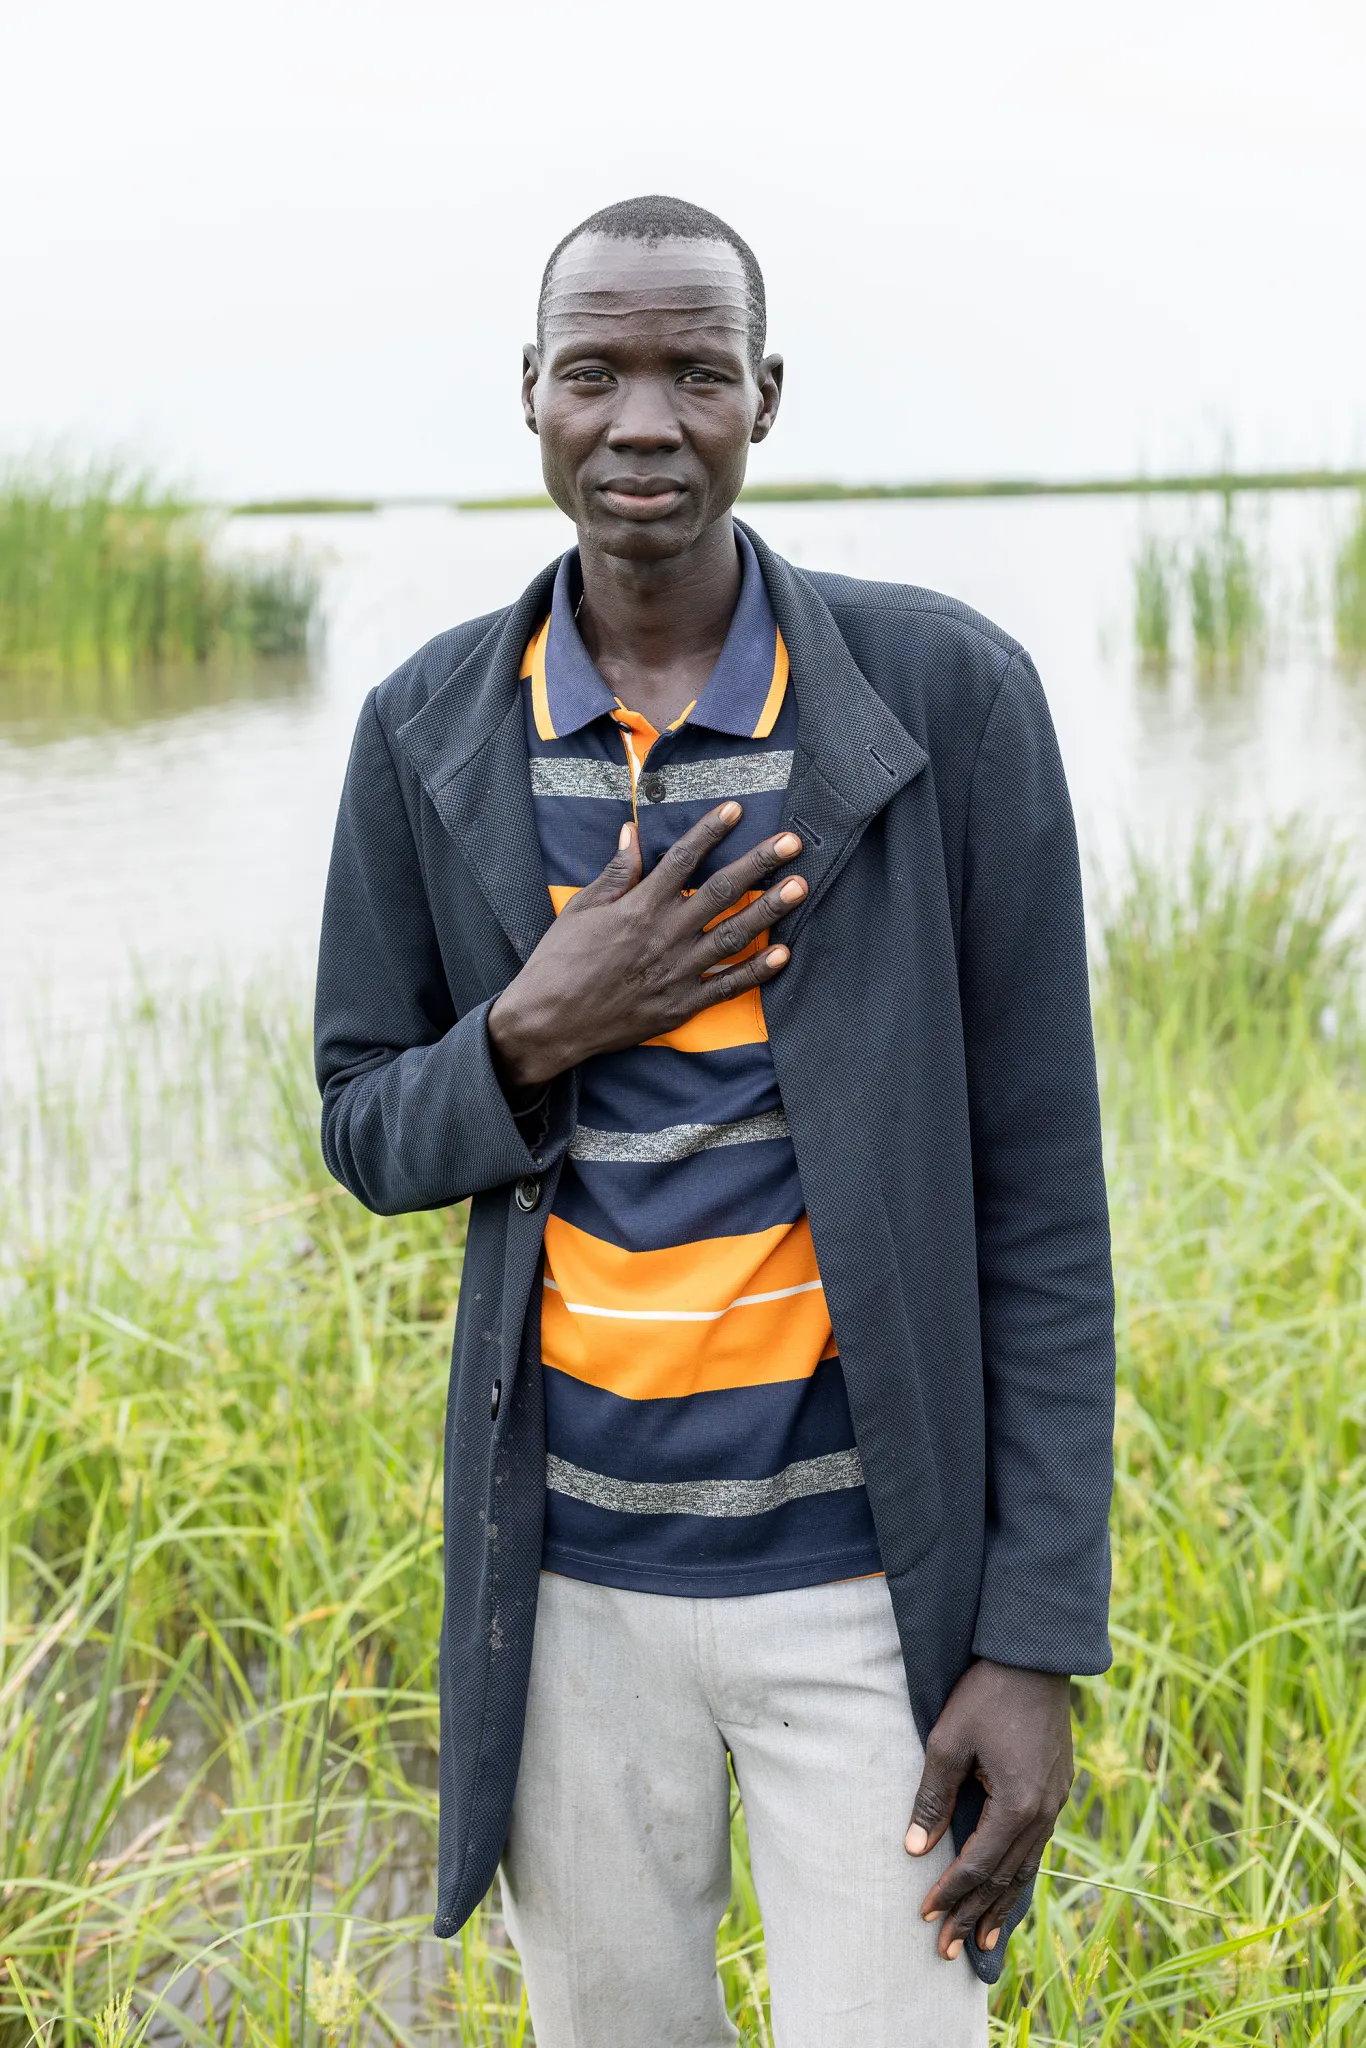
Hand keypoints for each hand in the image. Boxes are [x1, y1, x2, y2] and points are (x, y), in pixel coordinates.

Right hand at [487, 801, 804, 1092]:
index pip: (682, 860)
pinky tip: (782, 954)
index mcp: (639, 907)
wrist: (549, 1023)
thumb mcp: (581, 910)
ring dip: (769, 910)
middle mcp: (664, 935)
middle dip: (759, 863)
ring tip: (799, 887)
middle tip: (791, 842)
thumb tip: (631, 832)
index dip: (710, 832)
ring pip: (732, 935)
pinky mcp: (681, 1005)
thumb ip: (615, 873)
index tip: (735, 810)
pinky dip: (756, 971)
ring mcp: (677, 972)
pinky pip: (726, 986)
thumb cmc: (559, 962)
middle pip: (721, 892)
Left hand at [905, 1659, 1072, 1959]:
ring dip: (1000, 1904)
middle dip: (974, 1915)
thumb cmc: (985, 1693)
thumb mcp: (948, 1741)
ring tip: (981, 1939)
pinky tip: (1007, 1887)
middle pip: (1004, 1878)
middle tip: (948, 1950)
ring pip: (1026, 1867)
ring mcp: (1056, 1802)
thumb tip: (914, 1849)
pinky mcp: (1057, 1788)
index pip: (977, 1864)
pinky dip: (1018, 1873)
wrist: (1034, 1656)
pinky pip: (1037, 1846)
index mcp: (1017, 1804)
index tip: (925, 1917)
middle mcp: (1043, 1812)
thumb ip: (932, 1797)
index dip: (950, 1893)